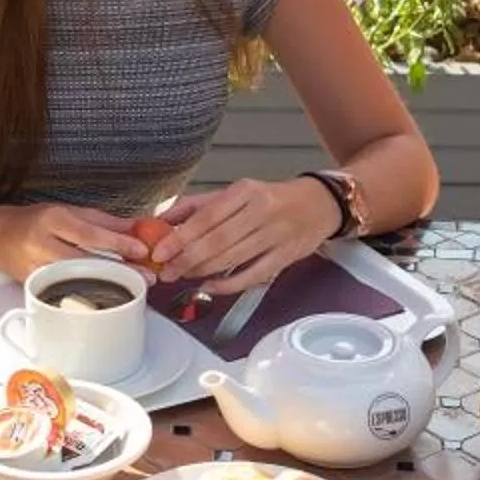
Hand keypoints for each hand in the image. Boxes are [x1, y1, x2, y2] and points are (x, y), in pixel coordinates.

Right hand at [0, 203, 150, 281]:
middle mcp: (42, 245)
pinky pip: (66, 293)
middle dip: (119, 271)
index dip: (117, 243)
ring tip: (132, 287)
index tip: (141, 250)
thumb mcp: (67, 210)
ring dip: (107, 286)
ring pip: (77, 282)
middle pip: (86, 262)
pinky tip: (106, 298)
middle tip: (146, 278)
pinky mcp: (34, 287)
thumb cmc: (32, 221)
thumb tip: (136, 226)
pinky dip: (88, 295)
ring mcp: (37, 269)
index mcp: (52, 220)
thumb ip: (102, 220)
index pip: (90, 234)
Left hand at [159, 178, 337, 291]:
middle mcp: (261, 211)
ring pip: (232, 259)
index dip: (180, 237)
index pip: (207, 217)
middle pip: (217, 241)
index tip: (160, 251)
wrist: (318, 205)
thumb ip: (197, 206)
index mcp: (245, 192)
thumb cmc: (271, 199)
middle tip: (167, 271)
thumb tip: (161, 221)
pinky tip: (209, 287)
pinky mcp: (286, 257)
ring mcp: (276, 235)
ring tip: (183, 276)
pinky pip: (252, 276)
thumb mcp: (235, 193)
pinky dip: (228, 285)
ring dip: (202, 271)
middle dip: (187, 259)